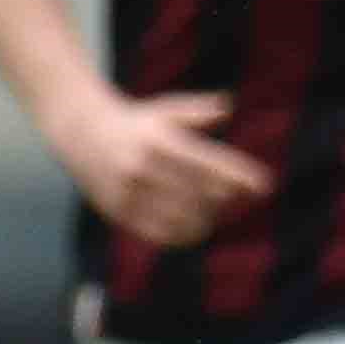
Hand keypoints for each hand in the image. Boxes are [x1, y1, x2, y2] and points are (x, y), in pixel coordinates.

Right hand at [54, 90, 274, 247]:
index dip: (240, 176)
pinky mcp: (118, 211)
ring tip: (219, 213)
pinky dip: (183, 236)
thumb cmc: (134, 121)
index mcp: (159, 140)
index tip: (265, 185)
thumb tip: (227, 108)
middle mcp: (144, 166)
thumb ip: (197, 111)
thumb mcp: (165, 109)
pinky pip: (158, 233)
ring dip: (209, 219)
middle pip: (202, 193)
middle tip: (243, 197)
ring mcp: (129, 192)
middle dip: (229, 198)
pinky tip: (196, 229)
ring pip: (183, 217)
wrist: (79, 132)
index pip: (209, 163)